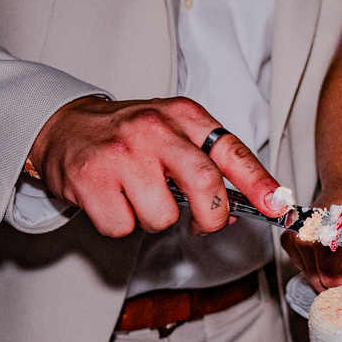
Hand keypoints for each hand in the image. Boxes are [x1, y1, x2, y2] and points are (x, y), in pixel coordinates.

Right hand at [28, 96, 284, 237]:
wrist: (63, 127)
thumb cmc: (129, 136)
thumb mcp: (174, 131)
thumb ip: (209, 163)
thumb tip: (246, 207)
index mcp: (183, 115)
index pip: (231, 150)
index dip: (259, 183)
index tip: (277, 206)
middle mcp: (154, 129)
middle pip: (205, 184)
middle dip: (212, 216)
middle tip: (204, 223)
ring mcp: (121, 154)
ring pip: (162, 216)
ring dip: (154, 219)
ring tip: (138, 196)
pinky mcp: (91, 180)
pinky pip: (123, 226)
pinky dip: (120, 223)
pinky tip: (112, 199)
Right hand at [280, 177, 341, 292]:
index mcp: (327, 226)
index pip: (329, 273)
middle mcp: (306, 231)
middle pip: (318, 278)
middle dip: (341, 280)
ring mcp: (296, 235)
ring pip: (311, 276)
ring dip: (331, 274)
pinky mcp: (291, 239)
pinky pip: (303, 268)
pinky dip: (319, 268)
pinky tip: (332, 256)